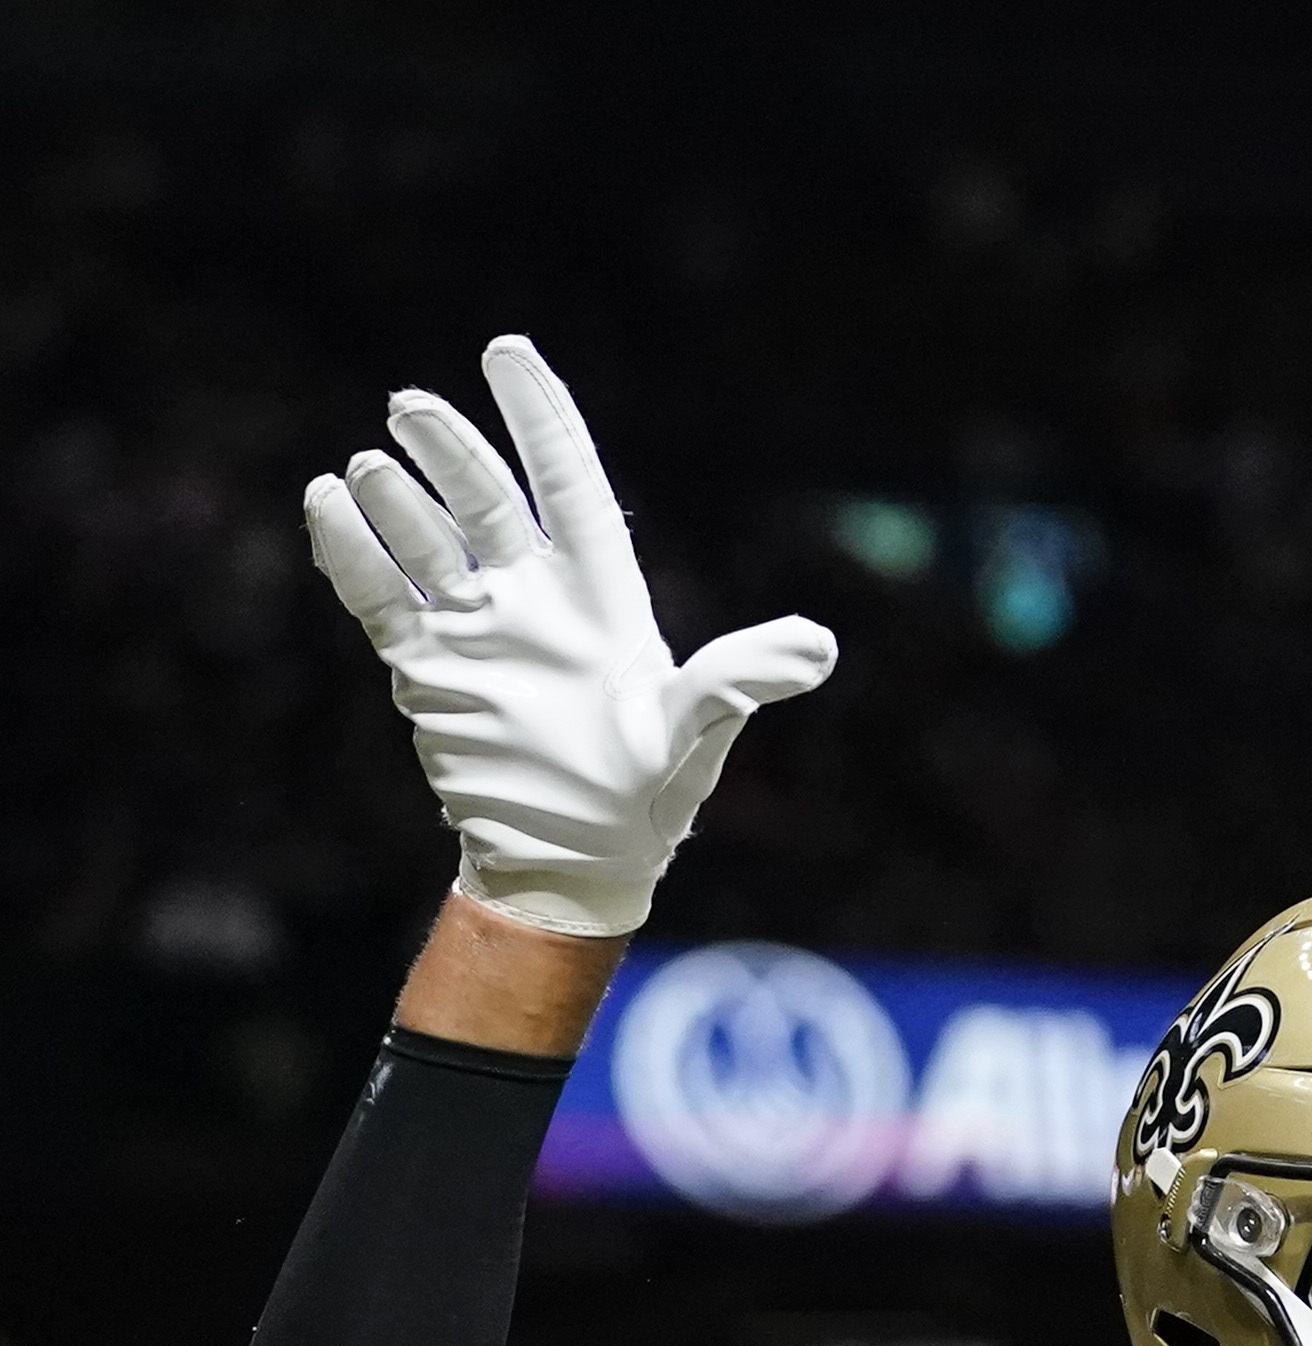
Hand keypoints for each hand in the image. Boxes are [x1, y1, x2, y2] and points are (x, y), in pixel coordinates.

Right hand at [304, 336, 834, 936]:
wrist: (577, 862)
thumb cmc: (649, 799)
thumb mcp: (696, 735)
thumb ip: (738, 681)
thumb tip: (820, 648)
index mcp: (605, 598)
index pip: (569, 487)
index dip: (540, 420)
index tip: (505, 351)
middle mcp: (536, 599)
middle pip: (489, 503)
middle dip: (453, 451)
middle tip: (413, 404)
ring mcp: (479, 628)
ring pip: (431, 541)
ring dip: (400, 500)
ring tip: (371, 462)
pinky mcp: (429, 667)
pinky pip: (383, 598)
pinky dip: (354, 554)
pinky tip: (325, 501)